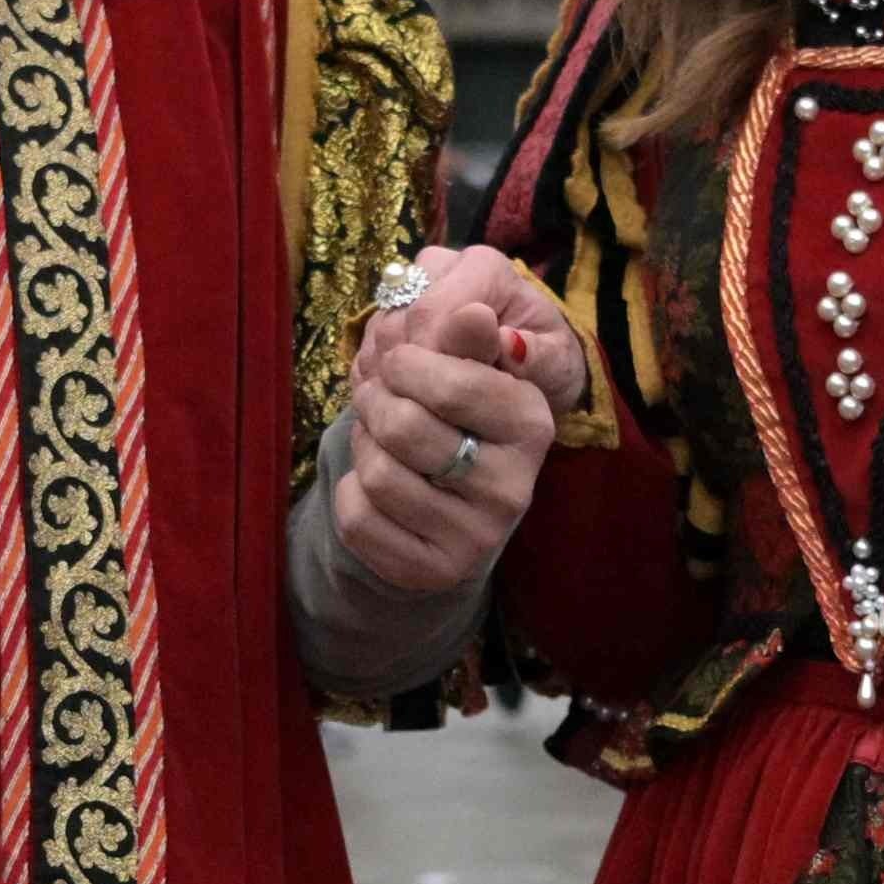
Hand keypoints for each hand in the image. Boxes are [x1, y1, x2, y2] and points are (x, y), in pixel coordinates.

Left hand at [323, 248, 595, 599]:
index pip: (453, 383)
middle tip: (379, 394)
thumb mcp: (469, 365)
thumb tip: (471, 311)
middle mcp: (513, 488)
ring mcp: (475, 538)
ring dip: (364, 444)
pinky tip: (375, 482)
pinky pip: (359, 520)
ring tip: (380, 436)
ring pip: (378, 474)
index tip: (399, 359)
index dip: (405, 362)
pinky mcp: (432, 571)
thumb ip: (464, 336)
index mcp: (531, 423)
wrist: (454, 504)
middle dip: (376, 400)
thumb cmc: (457, 415)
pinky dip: (352, 492)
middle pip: (404, 426)